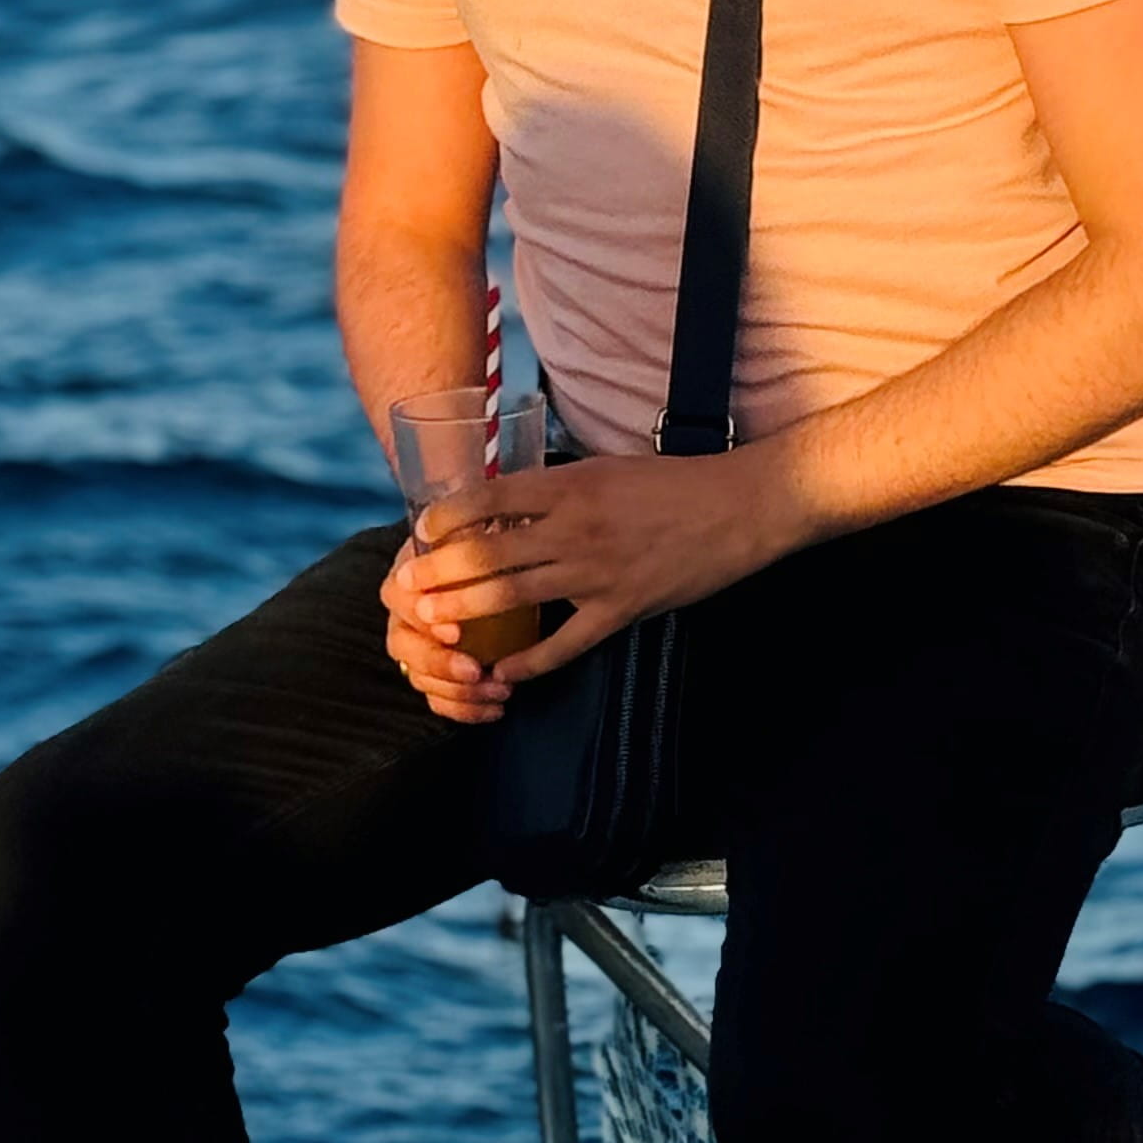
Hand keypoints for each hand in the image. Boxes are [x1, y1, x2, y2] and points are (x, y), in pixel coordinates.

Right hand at [380, 534, 515, 722]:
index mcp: (410, 570)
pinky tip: (496, 709)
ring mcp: (418, 646)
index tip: (456, 631)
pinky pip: (438, 699)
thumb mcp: (486, 527)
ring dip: (458, 692)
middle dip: (438, 663)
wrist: (509, 561)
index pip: (397, 596)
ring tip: (501, 691)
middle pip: (402, 645)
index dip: (420, 616)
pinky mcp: (437, 673)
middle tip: (476, 671)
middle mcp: (406, 611)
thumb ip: (471, 532)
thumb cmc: (497, 540)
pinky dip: (464, 710)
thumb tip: (463, 519)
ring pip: (419, 678)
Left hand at [398, 450, 797, 684]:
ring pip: (515, 597)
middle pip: (490, 553)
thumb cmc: (671, 481)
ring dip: (468, 614)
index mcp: (569, 486)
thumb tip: (506, 502)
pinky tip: (502, 673)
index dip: (448, 517)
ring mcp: (597, 573)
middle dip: (440, 574)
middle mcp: (575, 528)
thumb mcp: (605, 468)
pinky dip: (530, 662)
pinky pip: (566, 644)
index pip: (491, 500)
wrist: (737, 506)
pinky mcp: (623, 609)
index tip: (419, 531)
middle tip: (404, 591)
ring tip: (434, 627)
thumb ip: (558, 488)